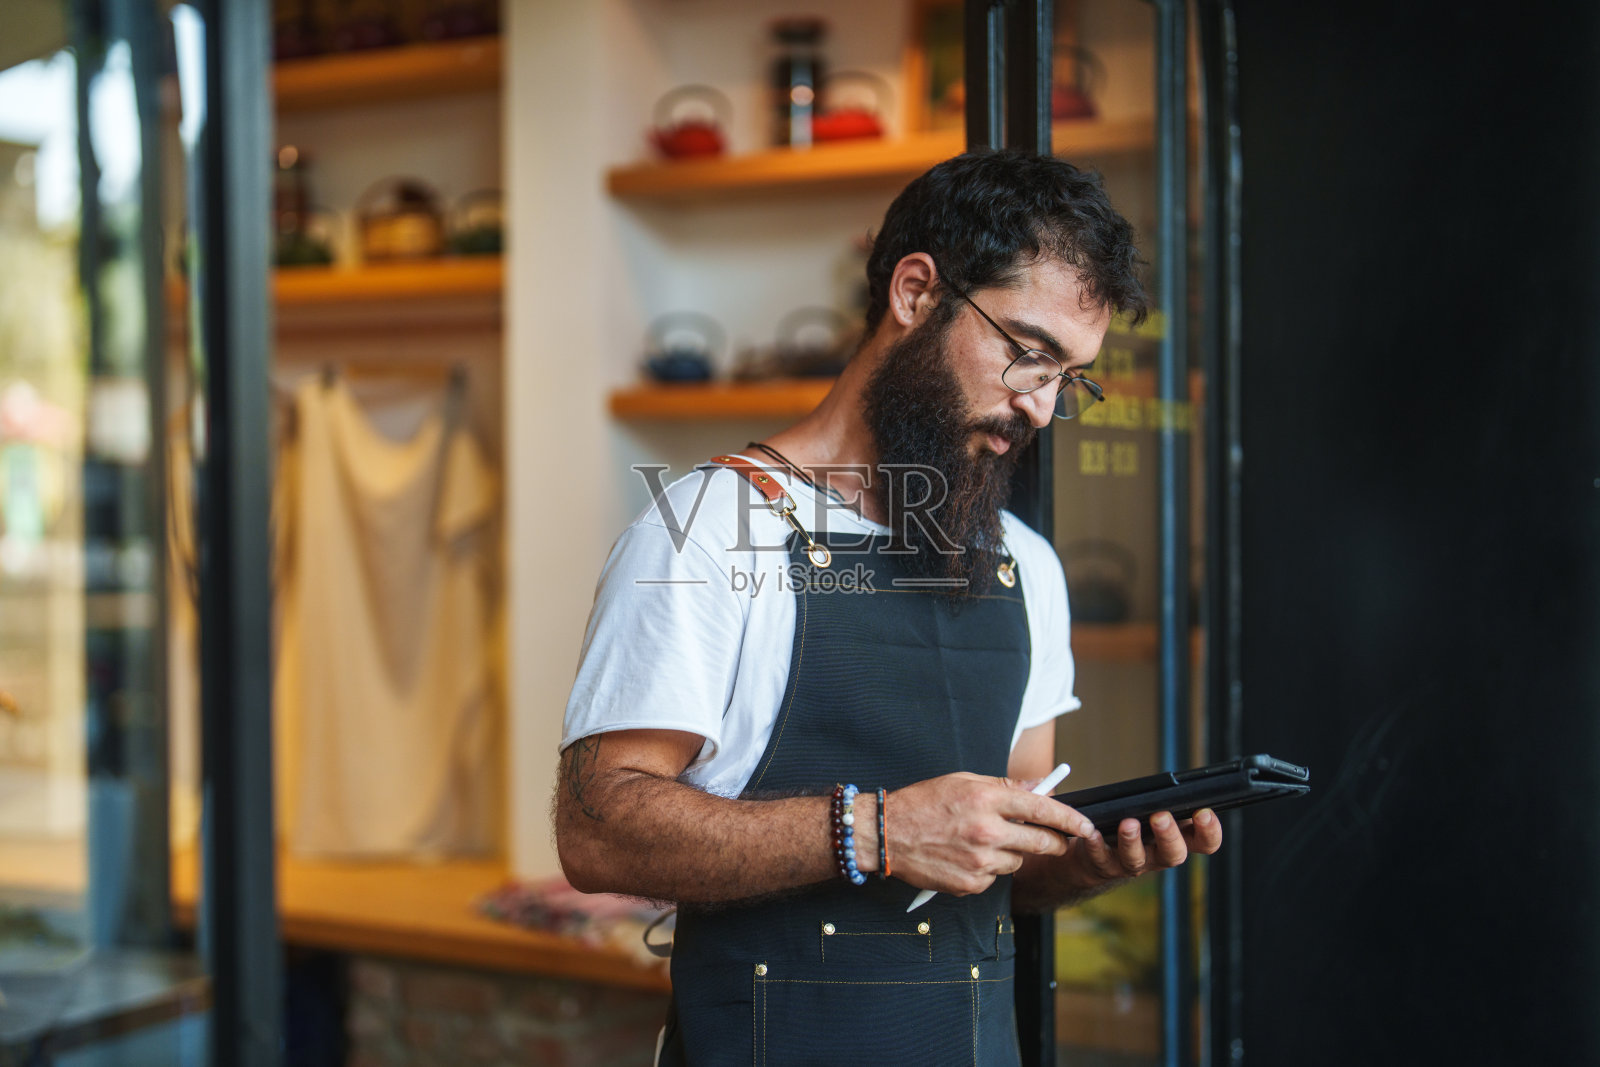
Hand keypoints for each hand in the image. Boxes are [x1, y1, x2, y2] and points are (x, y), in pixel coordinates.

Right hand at [886, 773, 1097, 896]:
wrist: (886, 834)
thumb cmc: (923, 803)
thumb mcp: (963, 781)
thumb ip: (1003, 786)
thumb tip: (1038, 788)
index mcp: (986, 800)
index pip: (1041, 808)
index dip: (1069, 818)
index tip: (1085, 825)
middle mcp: (986, 831)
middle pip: (1041, 842)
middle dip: (1055, 842)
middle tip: (1056, 840)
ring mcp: (979, 861)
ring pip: (1017, 862)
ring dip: (1012, 854)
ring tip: (984, 842)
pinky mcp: (970, 884)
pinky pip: (994, 877)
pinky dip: (988, 869)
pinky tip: (966, 857)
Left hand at [1067, 808, 1223, 887]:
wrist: (1096, 857)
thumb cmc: (1135, 826)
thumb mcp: (1157, 814)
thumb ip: (1169, 802)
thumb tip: (1177, 784)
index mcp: (1178, 840)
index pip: (1205, 842)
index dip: (1209, 831)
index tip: (1204, 812)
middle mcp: (1158, 856)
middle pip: (1173, 854)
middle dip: (1169, 835)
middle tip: (1161, 816)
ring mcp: (1132, 863)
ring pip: (1136, 858)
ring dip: (1132, 841)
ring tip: (1128, 823)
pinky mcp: (1104, 865)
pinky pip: (1101, 858)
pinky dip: (1097, 845)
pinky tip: (1094, 833)